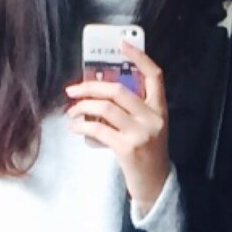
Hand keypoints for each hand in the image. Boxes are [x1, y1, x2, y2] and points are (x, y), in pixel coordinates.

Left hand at [65, 42, 169, 211]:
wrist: (155, 186)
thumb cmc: (148, 156)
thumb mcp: (150, 128)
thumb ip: (134, 109)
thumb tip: (101, 95)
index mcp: (160, 109)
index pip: (155, 75)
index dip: (139, 57)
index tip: (122, 45)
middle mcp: (152, 118)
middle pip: (119, 90)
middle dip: (90, 87)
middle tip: (73, 90)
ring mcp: (140, 133)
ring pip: (106, 108)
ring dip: (83, 107)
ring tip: (72, 111)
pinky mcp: (127, 148)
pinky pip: (99, 129)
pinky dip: (82, 126)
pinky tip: (75, 127)